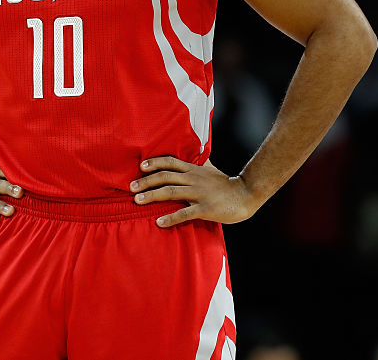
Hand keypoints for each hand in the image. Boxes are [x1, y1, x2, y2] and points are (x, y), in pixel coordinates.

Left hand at [129, 155, 259, 227]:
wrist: (246, 194)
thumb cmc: (227, 184)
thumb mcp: (211, 170)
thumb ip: (199, 164)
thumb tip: (194, 155)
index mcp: (194, 170)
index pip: (170, 162)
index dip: (155, 163)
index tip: (141, 167)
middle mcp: (193, 179)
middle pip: (165, 177)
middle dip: (146, 181)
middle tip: (131, 187)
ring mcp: (199, 193)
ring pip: (170, 192)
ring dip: (152, 196)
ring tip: (137, 201)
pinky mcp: (205, 208)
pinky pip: (184, 213)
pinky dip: (170, 218)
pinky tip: (158, 222)